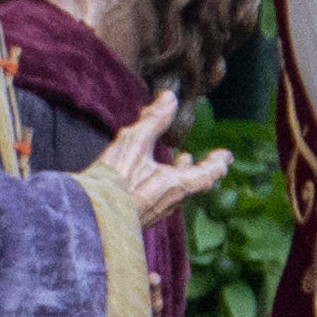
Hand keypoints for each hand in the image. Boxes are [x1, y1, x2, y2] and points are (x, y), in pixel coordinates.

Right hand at [83, 107, 233, 236]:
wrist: (89, 218)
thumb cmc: (115, 181)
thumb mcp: (134, 144)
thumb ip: (153, 121)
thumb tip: (170, 97)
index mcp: (175, 185)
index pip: (206, 174)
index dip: (217, 164)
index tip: (226, 156)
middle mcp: (169, 202)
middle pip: (191, 185)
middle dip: (198, 169)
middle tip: (205, 161)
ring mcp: (153, 212)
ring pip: (174, 192)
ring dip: (179, 175)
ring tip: (180, 162)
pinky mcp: (137, 217)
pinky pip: (157, 198)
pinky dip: (161, 183)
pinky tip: (147, 180)